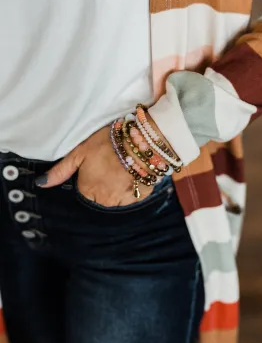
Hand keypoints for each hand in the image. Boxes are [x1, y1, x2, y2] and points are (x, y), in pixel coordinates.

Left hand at [35, 126, 152, 206]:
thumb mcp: (80, 151)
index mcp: (87, 189)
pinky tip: (133, 173)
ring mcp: (122, 201)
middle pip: (99, 195)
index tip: (97, 163)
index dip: (90, 175)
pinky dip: (132, 187)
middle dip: (103, 183)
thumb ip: (60, 170)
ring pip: (115, 198)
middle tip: (111, 163)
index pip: (84, 189)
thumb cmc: (108, 143)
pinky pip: (132, 197)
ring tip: (123, 168)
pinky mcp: (139, 197)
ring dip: (117, 186)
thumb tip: (41, 184)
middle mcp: (103, 200)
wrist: (141, 142)